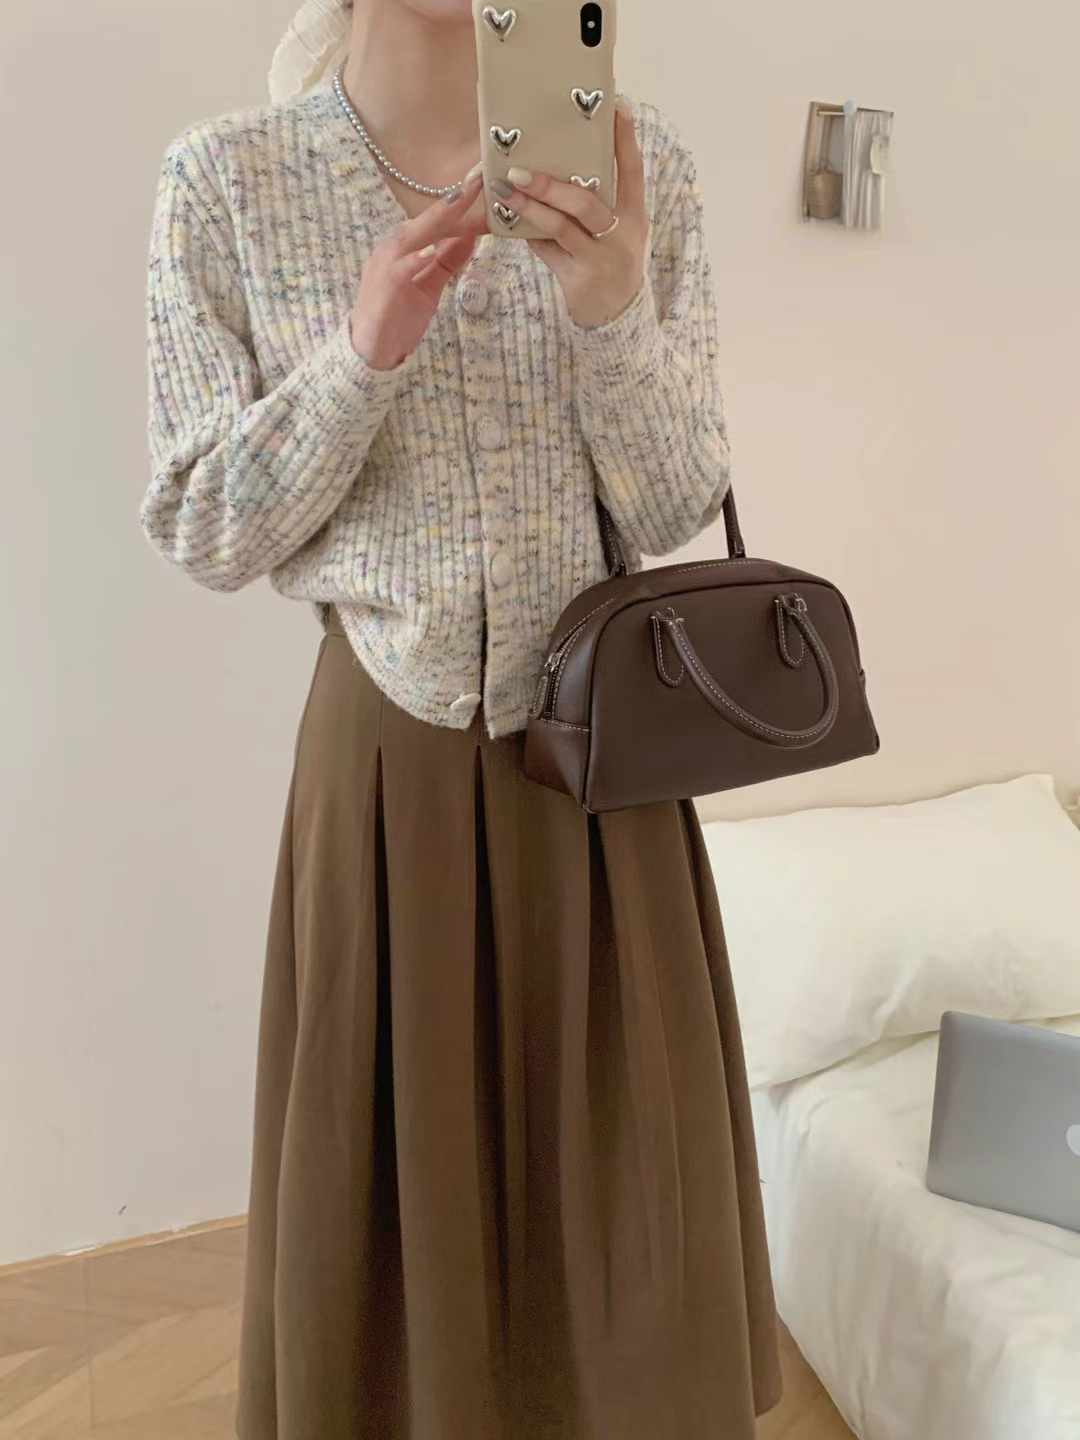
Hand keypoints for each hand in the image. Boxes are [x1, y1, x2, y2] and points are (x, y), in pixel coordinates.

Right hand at [350, 169, 487, 369]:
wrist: (370, 351)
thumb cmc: (397, 317)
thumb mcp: (430, 285)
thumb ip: (448, 260)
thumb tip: (472, 236)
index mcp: (404, 247)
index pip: (435, 221)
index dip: (459, 203)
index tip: (482, 183)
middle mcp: (393, 249)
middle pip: (425, 222)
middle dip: (452, 202)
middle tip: (478, 182)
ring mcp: (385, 267)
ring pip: (412, 238)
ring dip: (436, 220)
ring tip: (459, 202)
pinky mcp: (383, 289)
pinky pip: (400, 270)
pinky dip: (415, 260)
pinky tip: (430, 251)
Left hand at [498, 99, 646, 328]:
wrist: (618, 318)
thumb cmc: (609, 262)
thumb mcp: (614, 232)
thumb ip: (593, 204)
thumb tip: (554, 165)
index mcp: (635, 215)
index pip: (633, 170)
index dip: (625, 138)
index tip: (617, 104)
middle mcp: (622, 235)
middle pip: (587, 202)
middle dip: (552, 184)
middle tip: (519, 169)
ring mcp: (601, 259)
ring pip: (563, 227)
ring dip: (531, 207)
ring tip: (505, 190)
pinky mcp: (580, 279)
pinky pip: (548, 251)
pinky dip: (530, 233)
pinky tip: (510, 219)